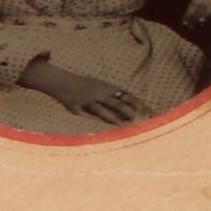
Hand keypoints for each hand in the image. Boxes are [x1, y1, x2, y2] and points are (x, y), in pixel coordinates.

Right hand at [19, 59, 148, 127]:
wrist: (62, 81)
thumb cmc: (84, 86)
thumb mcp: (101, 87)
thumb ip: (114, 95)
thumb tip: (131, 102)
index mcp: (106, 88)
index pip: (125, 95)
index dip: (136, 103)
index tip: (148, 110)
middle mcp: (98, 93)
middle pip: (116, 102)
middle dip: (127, 111)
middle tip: (140, 119)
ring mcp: (87, 100)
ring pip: (101, 109)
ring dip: (112, 118)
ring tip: (122, 126)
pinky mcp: (76, 106)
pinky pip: (84, 114)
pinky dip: (91, 120)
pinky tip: (95, 129)